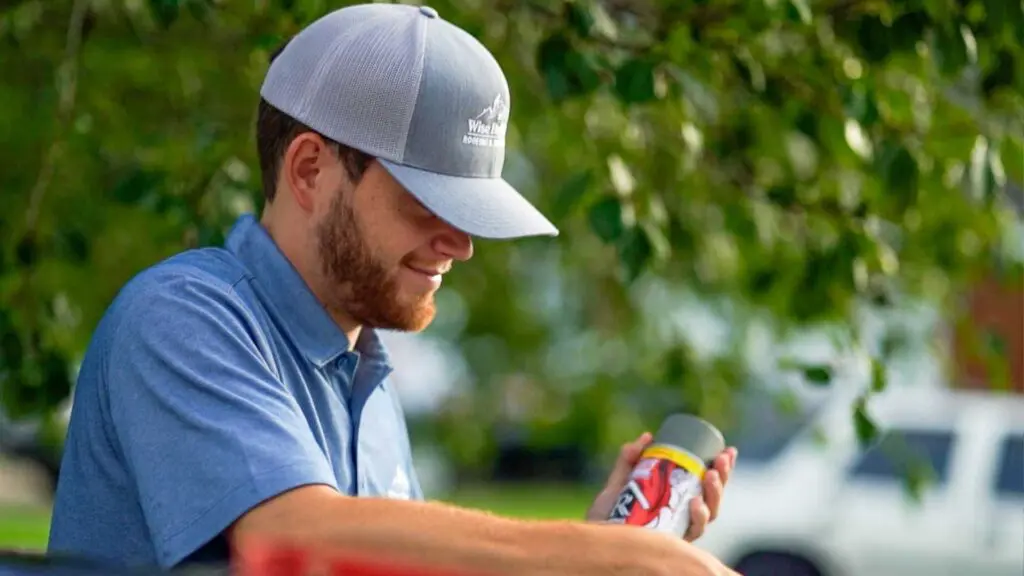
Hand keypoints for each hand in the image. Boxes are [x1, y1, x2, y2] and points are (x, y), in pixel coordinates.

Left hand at [586, 432, 737, 541]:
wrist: (592, 540)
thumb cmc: (608, 517)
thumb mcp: (619, 484)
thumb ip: (629, 461)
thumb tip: (646, 437)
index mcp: (679, 503)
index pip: (707, 485)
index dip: (723, 469)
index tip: (728, 450)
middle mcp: (684, 519)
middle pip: (714, 499)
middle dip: (723, 478)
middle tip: (720, 460)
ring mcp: (679, 532)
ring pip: (709, 515)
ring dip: (714, 494)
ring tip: (710, 476)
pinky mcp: (672, 544)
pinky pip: (691, 532)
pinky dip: (698, 518)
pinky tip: (696, 503)